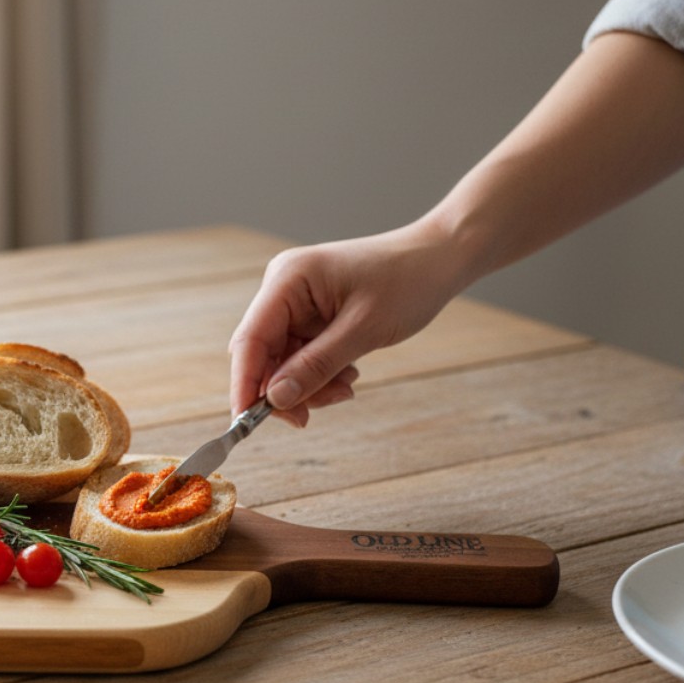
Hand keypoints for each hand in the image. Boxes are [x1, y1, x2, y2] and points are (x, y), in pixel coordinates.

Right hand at [228, 222, 467, 426]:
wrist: (439, 259)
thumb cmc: (406, 282)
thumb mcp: (362, 330)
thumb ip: (316, 366)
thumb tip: (275, 401)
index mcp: (288, 279)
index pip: (250, 339)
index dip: (244, 383)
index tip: (245, 422)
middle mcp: (284, 289)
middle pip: (263, 354)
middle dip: (284, 389)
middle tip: (308, 417)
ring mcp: (296, 302)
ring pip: (283, 362)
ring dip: (308, 384)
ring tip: (345, 387)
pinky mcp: (311, 315)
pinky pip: (301, 356)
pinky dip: (320, 374)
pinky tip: (348, 374)